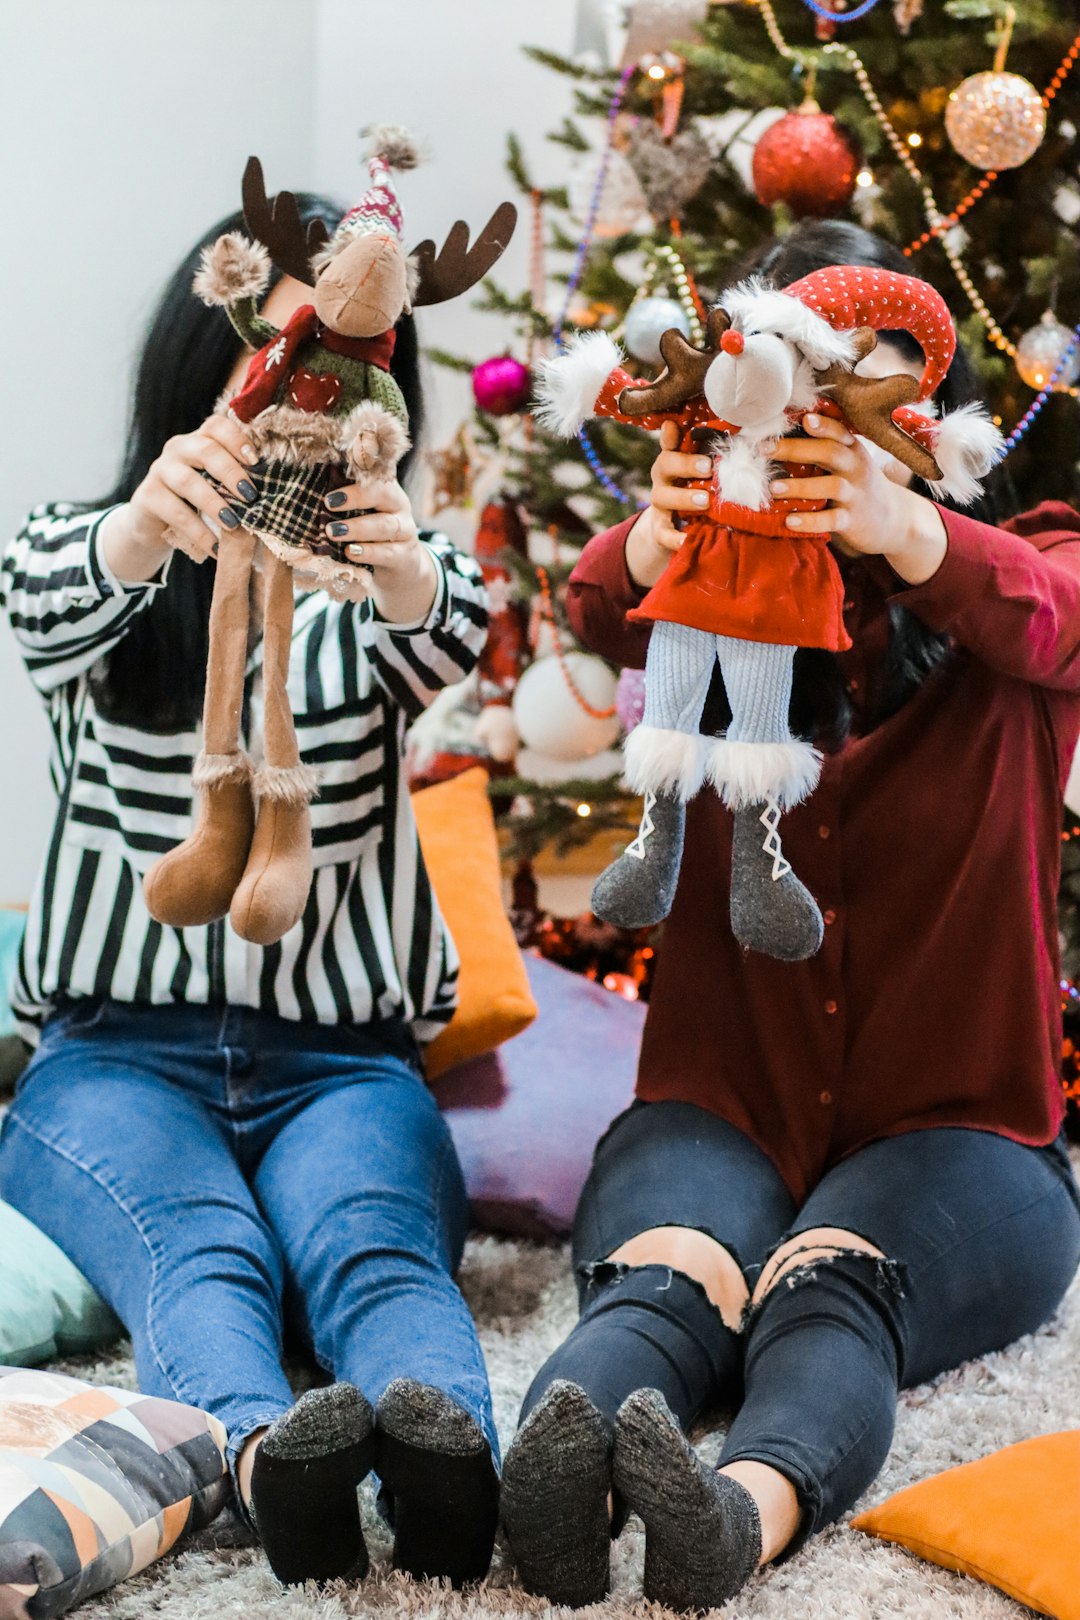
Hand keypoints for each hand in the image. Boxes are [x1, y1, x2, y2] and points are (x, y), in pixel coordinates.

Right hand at [103, 414, 259, 580]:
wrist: (154, 526)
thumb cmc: (197, 504)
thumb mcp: (216, 489)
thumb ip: (236, 484)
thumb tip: (278, 498)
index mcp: (199, 441)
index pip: (217, 426)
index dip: (238, 439)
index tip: (257, 461)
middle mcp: (178, 449)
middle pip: (206, 449)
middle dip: (232, 472)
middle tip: (251, 496)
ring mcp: (160, 470)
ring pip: (188, 481)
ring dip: (215, 504)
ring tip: (234, 525)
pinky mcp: (147, 496)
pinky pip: (175, 512)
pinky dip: (199, 532)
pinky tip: (216, 548)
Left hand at [320, 477, 437, 622]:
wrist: (399, 569)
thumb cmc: (368, 536)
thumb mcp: (358, 515)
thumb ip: (340, 503)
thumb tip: (305, 490)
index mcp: (384, 488)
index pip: (374, 472)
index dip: (356, 470)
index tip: (330, 472)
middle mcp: (398, 505)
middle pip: (382, 493)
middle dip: (354, 497)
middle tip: (327, 503)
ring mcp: (405, 531)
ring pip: (384, 525)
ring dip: (356, 528)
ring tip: (332, 532)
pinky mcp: (405, 556)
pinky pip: (388, 552)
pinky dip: (368, 552)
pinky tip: (350, 553)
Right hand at [625, 421, 711, 589]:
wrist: (674, 530)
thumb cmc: (699, 492)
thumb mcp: (706, 476)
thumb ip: (718, 459)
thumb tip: (744, 437)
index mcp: (675, 461)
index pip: (669, 443)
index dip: (670, 435)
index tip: (674, 426)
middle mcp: (663, 479)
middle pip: (664, 464)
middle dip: (685, 464)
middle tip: (708, 467)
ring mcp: (660, 504)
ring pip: (661, 496)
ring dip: (683, 497)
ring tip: (705, 501)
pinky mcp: (659, 529)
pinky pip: (663, 533)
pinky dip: (674, 537)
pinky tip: (687, 539)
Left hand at [770, 413, 946, 586]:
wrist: (893, 518)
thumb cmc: (858, 485)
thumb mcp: (849, 461)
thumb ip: (825, 446)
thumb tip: (788, 428)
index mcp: (852, 450)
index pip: (839, 431)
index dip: (823, 424)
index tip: (804, 418)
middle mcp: (856, 468)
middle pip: (830, 453)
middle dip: (796, 449)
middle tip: (766, 449)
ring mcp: (856, 495)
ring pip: (831, 486)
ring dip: (800, 486)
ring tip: (773, 488)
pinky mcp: (853, 521)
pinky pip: (831, 520)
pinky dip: (810, 521)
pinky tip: (790, 520)